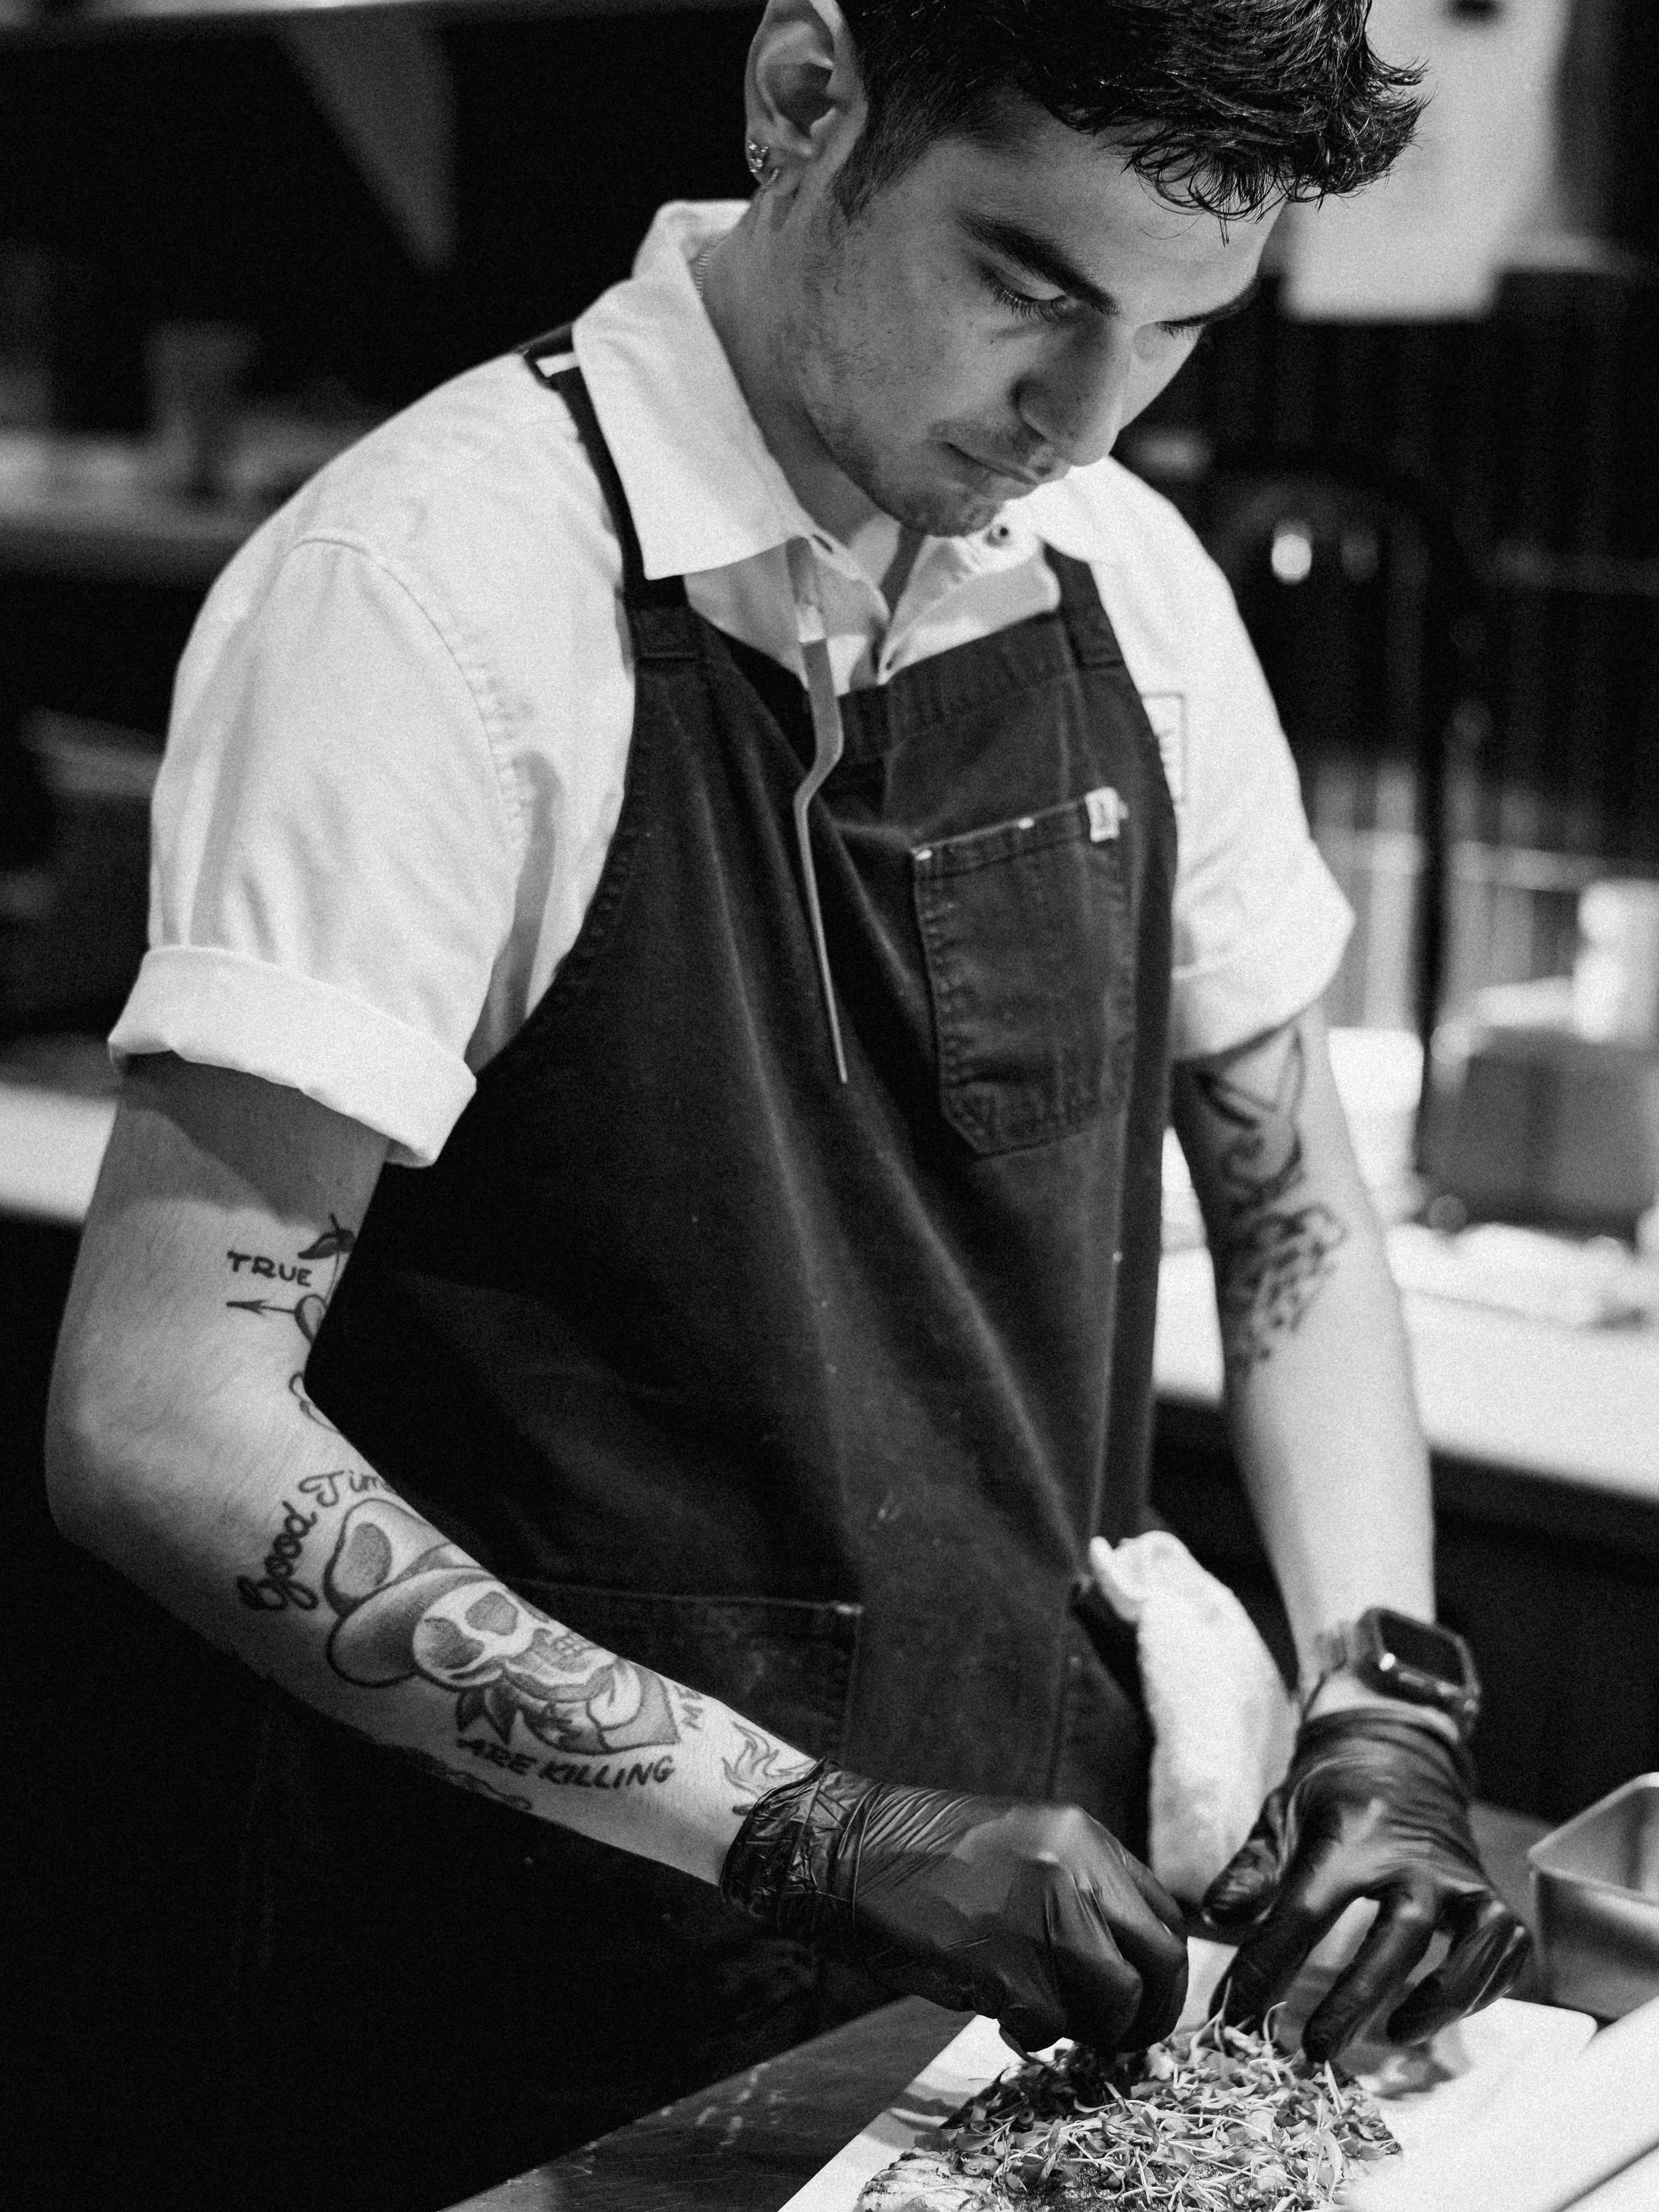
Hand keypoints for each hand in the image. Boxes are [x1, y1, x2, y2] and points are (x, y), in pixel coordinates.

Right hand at [720, 1761, 1188, 2053]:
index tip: (1140, 2001)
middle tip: (1118, 2036)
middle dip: (1147, 2014)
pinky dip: (1029, 2033)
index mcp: (1084, 1836)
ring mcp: (1042, 1914)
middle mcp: (1076, 1868)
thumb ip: (1078, 1891)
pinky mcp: (1002, 1963)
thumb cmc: (925, 1856)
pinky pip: (1048, 2025)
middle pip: (1161, 1963)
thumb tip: (1122, 1965)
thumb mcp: (1025, 1844)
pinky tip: (998, 2012)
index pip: (1166, 1918)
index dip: (1160, 1973)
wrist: (845, 1846)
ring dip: (1090, 2028)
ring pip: (1116, 2001)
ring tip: (1044, 2017)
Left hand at [1202, 1710, 1531, 2061]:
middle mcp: (1413, 1855)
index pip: (1304, 1909)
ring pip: (1469, 1942)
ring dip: (1438, 2000)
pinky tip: (1442, 2011)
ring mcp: (1458, 1874)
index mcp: (1349, 1834)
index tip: (1235, 2016)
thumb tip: (1216, 1915)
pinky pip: (1505, 1946)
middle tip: (1316, 2050)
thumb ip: (1252, 1869)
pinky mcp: (1489, 1892)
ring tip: (1394, 2037)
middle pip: (1398, 1934)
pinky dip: (1483, 1986)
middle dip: (1358, 1998)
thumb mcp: (1279, 1816)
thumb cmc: (1329, 1797)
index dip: (1267, 1967)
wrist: (1396, 1753)